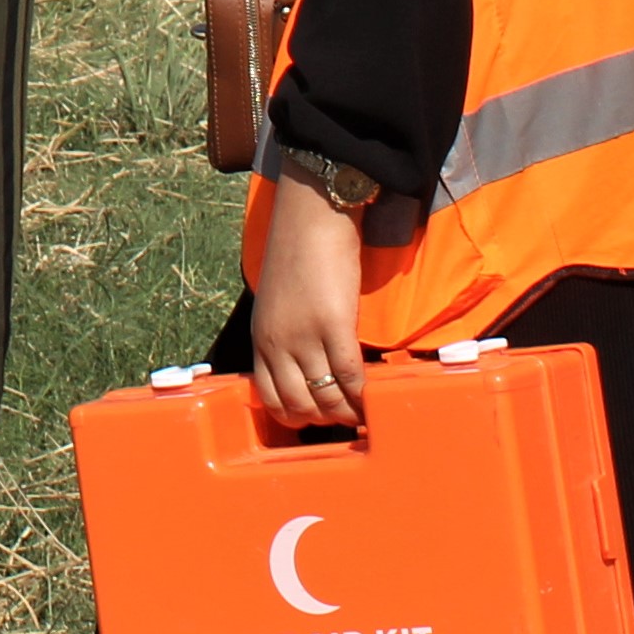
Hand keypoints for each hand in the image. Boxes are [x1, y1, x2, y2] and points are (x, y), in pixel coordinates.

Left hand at [250, 164, 366, 425]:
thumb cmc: (297, 249)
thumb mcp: (276, 300)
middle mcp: (278, 343)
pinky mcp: (334, 324)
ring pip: (326, 398)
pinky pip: (350, 376)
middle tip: (344, 418)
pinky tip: (372, 399)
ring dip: (346, 413)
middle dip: (324, 420)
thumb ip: (283, 334)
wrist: (313, 213)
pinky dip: (362, 396)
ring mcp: (305, 336)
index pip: (270, 399)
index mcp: (261, 337)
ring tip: (361, 413)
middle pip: (299, 406)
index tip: (316, 419)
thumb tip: (303, 365)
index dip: (295, 417)